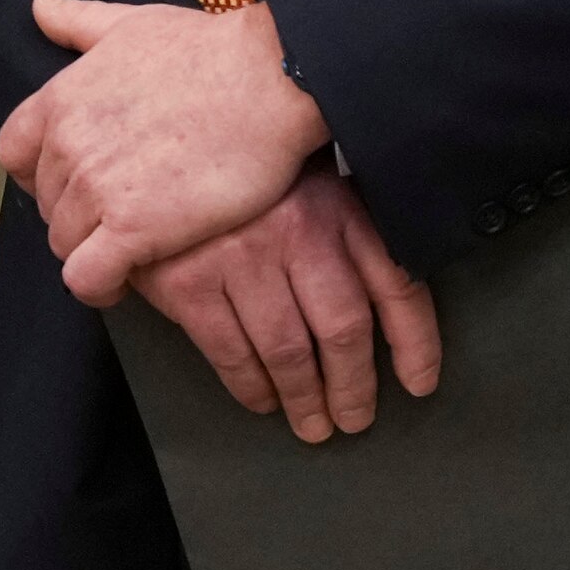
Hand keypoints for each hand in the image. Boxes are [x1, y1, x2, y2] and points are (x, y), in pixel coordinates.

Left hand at [0, 0, 329, 306]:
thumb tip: (36, 7)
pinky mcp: (134, 229)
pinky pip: (88, 276)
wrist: (269, 79)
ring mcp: (97, 188)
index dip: (39, 175)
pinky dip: (98, 286)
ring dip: (90, 250)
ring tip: (128, 250)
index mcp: (60, 100)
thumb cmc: (208, 49)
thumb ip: (77, 21)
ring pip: (64, 242)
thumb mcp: (130, 22)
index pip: (13, 154)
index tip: (72, 184)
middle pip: (45, 202)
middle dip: (74, 214)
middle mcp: (67, 145)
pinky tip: (123, 282)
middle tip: (115, 218)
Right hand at [128, 163, 439, 442]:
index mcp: (337, 204)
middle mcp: (296, 229)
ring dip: (304, 397)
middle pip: (344, 330)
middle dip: (353, 387)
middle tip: (353, 417)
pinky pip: (230, 352)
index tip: (418, 384)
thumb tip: (388, 312)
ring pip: (289, 350)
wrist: (151, 149)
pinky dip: (250, 386)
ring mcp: (239, 256)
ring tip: (311, 421)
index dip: (416, 345)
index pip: (397, 285)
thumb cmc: (240, 180)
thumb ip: (347, 232)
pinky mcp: (188, 280)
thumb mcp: (306, 183)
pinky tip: (261, 397)